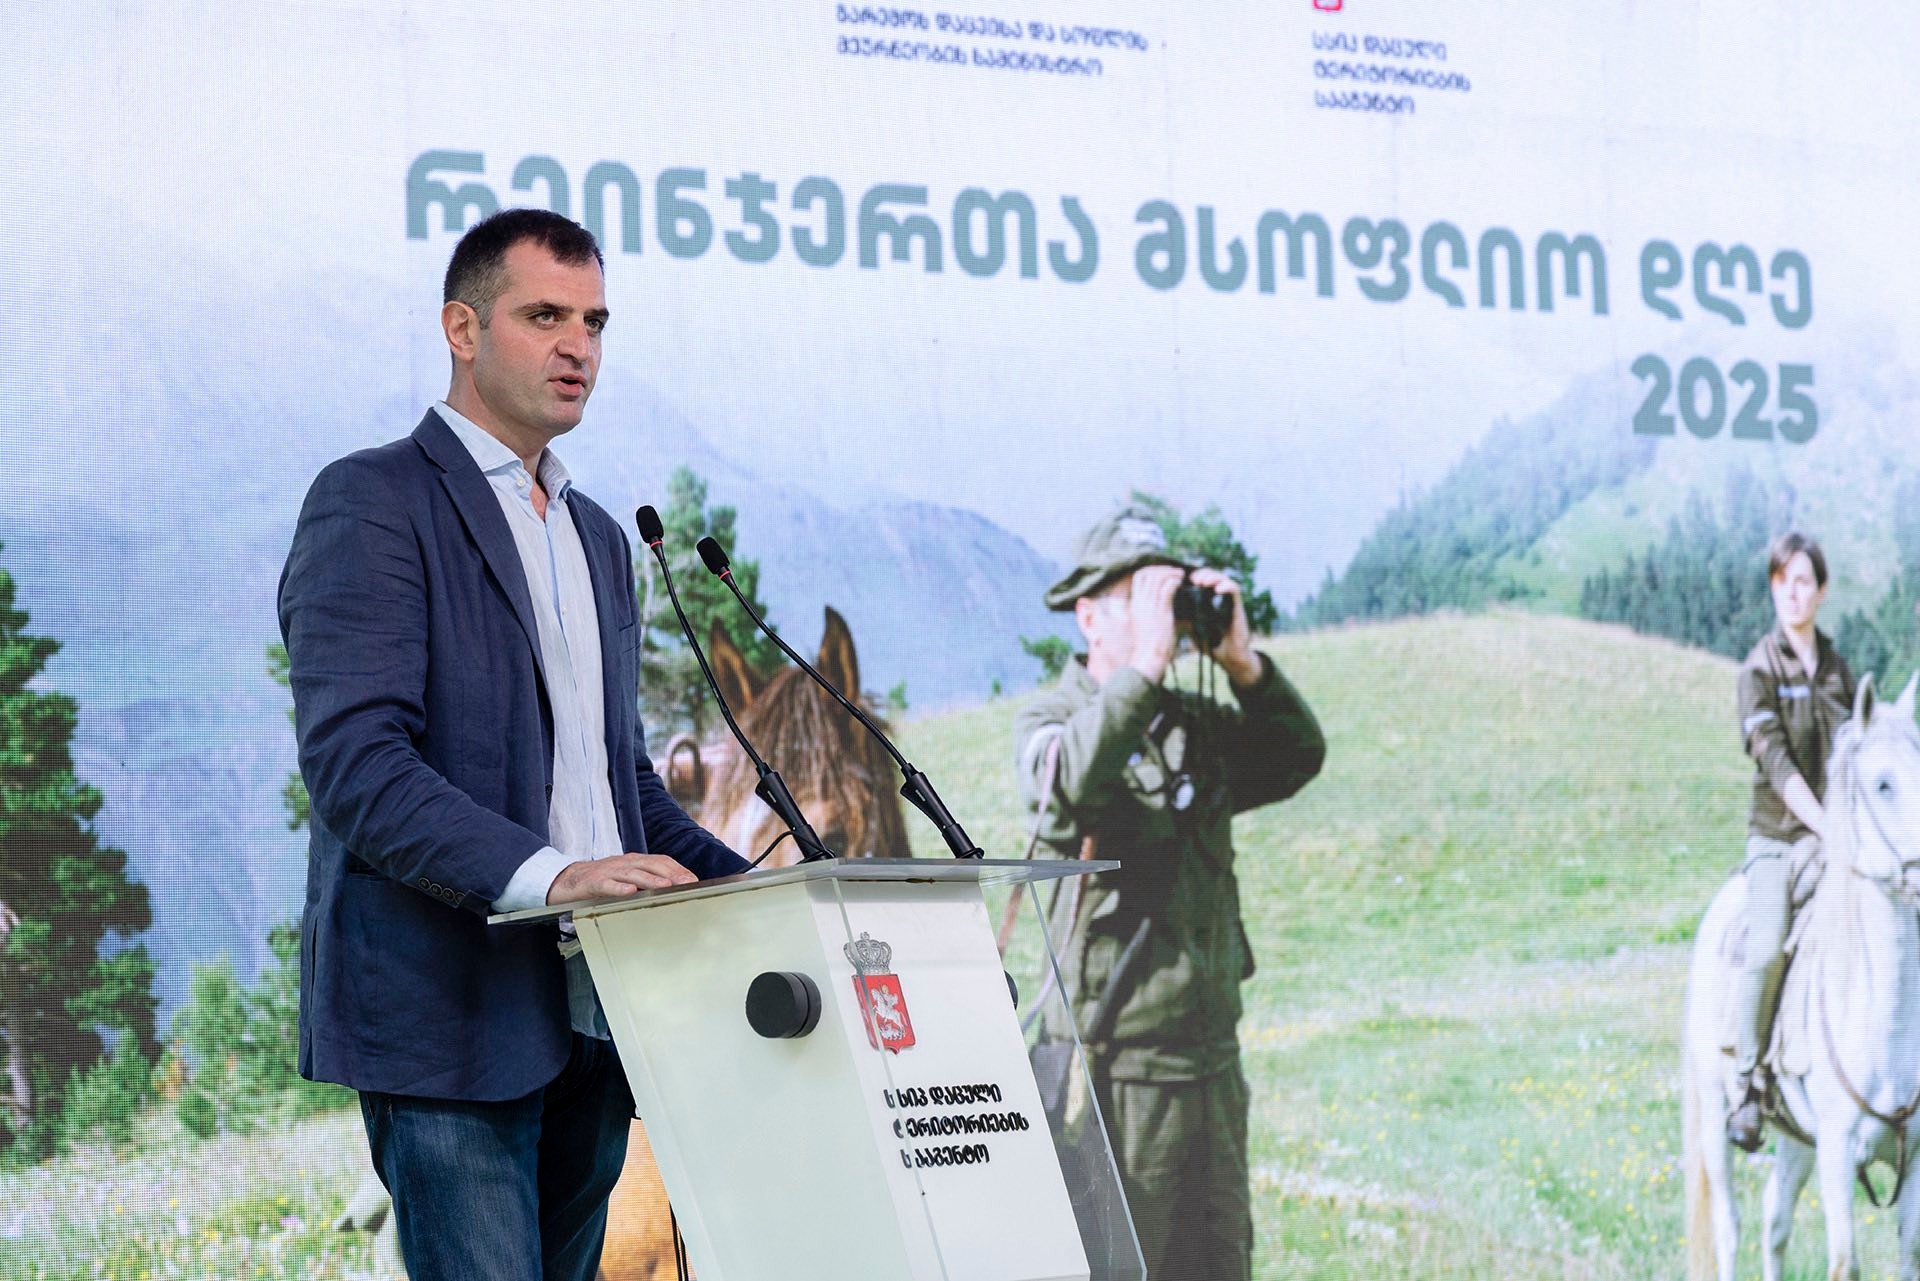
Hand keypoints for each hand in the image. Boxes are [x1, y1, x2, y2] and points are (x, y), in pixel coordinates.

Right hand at [547, 853, 697, 904]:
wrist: (567, 879)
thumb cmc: (602, 880)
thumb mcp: (627, 878)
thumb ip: (647, 881)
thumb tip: (673, 890)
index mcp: (634, 862)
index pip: (661, 861)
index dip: (678, 869)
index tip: (694, 880)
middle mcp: (624, 863)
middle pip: (651, 865)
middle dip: (671, 874)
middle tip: (688, 883)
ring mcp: (608, 871)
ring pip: (632, 873)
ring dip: (650, 880)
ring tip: (666, 886)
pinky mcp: (593, 882)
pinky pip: (607, 885)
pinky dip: (618, 888)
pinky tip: (629, 892)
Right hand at [1127, 565, 1182, 683]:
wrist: (1148, 659)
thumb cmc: (1151, 646)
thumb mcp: (1148, 625)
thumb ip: (1154, 612)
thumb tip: (1167, 606)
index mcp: (1135, 604)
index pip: (1139, 577)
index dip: (1152, 570)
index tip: (1165, 574)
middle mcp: (1140, 602)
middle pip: (1147, 572)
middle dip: (1163, 568)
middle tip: (1176, 572)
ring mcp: (1149, 605)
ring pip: (1158, 576)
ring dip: (1171, 573)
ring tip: (1181, 575)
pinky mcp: (1160, 610)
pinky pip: (1167, 587)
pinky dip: (1175, 581)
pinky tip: (1182, 583)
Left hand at [1188, 568, 1261, 685]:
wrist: (1228, 657)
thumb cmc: (1211, 643)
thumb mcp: (1193, 627)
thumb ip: (1185, 617)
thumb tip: (1168, 608)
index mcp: (1207, 601)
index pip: (1202, 581)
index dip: (1194, 577)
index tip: (1184, 580)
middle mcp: (1219, 598)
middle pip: (1212, 577)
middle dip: (1203, 574)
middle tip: (1193, 578)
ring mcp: (1229, 601)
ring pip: (1223, 579)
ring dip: (1214, 577)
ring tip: (1203, 581)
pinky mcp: (1238, 607)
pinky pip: (1235, 590)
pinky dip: (1227, 586)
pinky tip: (1217, 590)